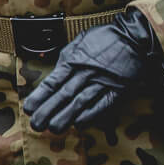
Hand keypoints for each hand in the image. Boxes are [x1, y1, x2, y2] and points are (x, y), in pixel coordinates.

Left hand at [22, 9, 163, 131]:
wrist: (134, 36)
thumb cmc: (106, 38)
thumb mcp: (80, 42)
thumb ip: (67, 59)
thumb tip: (54, 74)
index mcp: (74, 60)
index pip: (53, 82)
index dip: (40, 97)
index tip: (30, 109)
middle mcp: (86, 72)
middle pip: (64, 95)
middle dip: (48, 111)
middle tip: (37, 125)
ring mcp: (102, 82)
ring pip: (80, 102)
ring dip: (66, 116)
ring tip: (54, 128)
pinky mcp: (117, 89)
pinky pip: (102, 105)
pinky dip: (90, 115)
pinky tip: (79, 124)